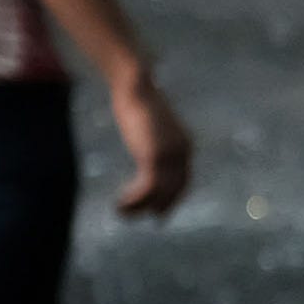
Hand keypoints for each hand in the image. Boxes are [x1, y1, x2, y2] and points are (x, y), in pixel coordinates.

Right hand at [109, 72, 196, 218]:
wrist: (135, 86)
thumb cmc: (138, 102)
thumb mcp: (151, 126)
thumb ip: (154, 140)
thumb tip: (148, 149)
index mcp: (184, 145)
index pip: (183, 180)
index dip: (172, 198)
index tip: (159, 211)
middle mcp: (182, 153)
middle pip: (174, 190)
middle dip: (159, 206)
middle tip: (142, 217)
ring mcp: (169, 156)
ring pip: (159, 194)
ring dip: (139, 207)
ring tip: (121, 211)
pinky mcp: (153, 157)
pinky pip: (147, 189)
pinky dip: (133, 200)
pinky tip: (119, 203)